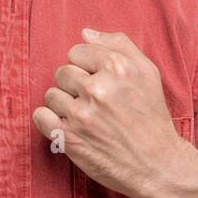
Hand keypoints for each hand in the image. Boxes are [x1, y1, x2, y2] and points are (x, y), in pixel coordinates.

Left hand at [32, 28, 191, 197]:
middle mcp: (98, 89)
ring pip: (51, 95)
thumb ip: (119, 45)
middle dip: (74, 86)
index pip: (76, 52)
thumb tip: (85, 33)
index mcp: (117, 67)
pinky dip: (48, 120)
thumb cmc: (152, 117)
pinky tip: (66, 125)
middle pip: (62, 72)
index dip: (86, 67)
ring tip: (85, 117)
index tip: (99, 82)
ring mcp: (81, 115)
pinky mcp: (69, 138)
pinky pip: (40, 116)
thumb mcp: (147, 73)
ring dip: (64, 105)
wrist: (157, 164)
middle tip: (94, 102)